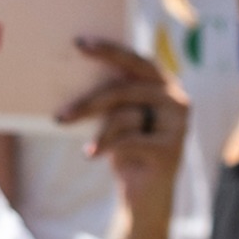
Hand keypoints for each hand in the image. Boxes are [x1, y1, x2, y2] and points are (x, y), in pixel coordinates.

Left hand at [59, 37, 187, 208]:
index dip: (109, 50)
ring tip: (87, 149)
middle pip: (126, 88)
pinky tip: (93, 155)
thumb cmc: (126, 148)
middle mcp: (177, 100)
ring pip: (125, 115)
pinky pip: (128, 139)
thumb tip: (71, 73)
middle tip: (60, 116)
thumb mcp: (116, 117)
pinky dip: (106, 147)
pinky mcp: (172, 148)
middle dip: (89, 101)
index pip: (136, 60)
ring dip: (98, 132)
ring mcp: (179, 124)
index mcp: (165, 85)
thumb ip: (110, 96)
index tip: (79, 43)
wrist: (145, 195)